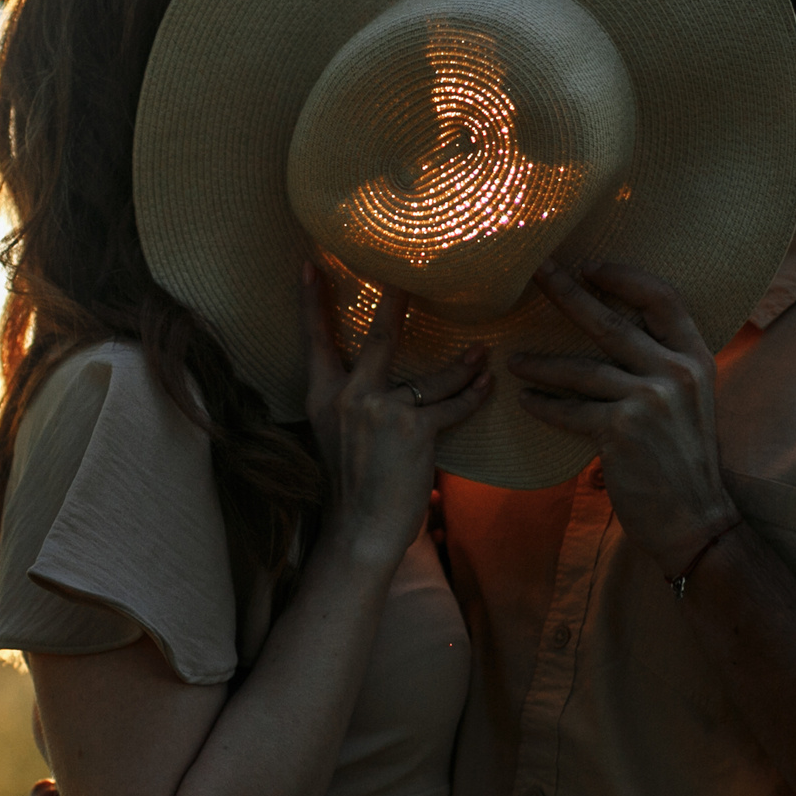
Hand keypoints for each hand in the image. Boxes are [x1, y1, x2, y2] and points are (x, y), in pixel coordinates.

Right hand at [302, 267, 488, 564]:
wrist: (359, 530)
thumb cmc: (353, 487)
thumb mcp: (338, 438)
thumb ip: (355, 405)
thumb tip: (383, 382)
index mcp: (322, 398)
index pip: (315, 341)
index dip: (313, 302)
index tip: (309, 264)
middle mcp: (348, 398)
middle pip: (380, 337)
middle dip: (397, 302)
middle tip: (411, 273)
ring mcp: (381, 411)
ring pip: (431, 377)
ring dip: (462, 364)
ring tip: (480, 353)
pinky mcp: (413, 431)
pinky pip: (452, 406)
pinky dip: (473, 396)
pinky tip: (487, 384)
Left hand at [510, 260, 737, 577]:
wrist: (694, 517)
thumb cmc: (683, 459)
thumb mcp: (689, 401)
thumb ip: (662, 365)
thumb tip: (622, 332)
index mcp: (696, 358)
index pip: (662, 298)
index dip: (624, 276)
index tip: (590, 265)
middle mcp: (676, 372)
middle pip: (611, 322)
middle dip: (568, 293)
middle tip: (537, 272)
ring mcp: (649, 400)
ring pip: (581, 369)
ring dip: (541, 364)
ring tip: (514, 360)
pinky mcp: (622, 430)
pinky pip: (570, 411)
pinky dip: (545, 407)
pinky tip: (526, 402)